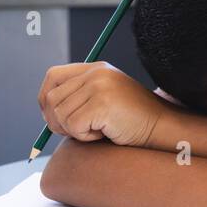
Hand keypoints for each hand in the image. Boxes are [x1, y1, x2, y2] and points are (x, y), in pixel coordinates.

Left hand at [38, 62, 164, 146]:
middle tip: (77, 131)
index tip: (53, 117)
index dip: (45, 99)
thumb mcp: (104, 100)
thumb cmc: (132, 121)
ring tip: (97, 131)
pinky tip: (103, 134)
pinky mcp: (102, 104)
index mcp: (95, 69)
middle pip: (52, 98)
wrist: (161, 127)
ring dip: (74, 131)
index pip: (52, 76)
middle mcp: (96, 73)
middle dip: (57, 122)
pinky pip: (74, 126)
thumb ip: (80, 97)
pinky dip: (85, 137)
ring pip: (60, 114)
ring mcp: (99, 87)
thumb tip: (47, 111)